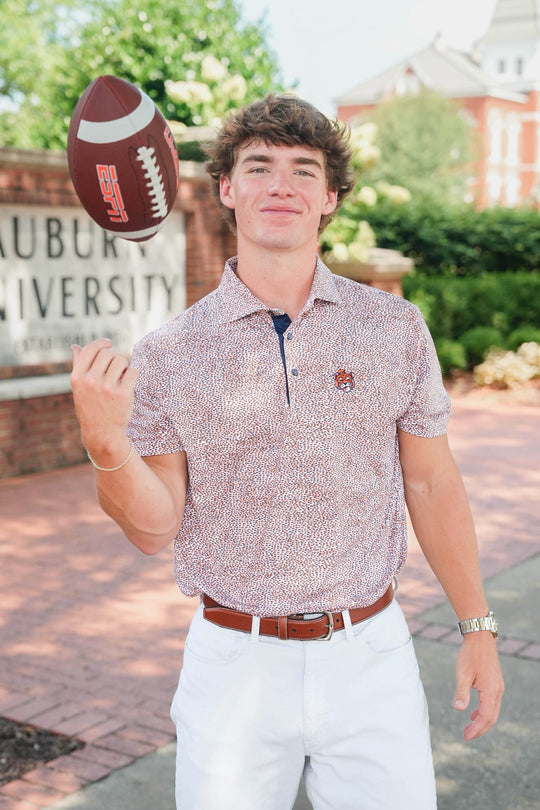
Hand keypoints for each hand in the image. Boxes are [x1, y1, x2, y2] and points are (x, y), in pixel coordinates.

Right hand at [70, 338, 138, 460]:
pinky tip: (128, 383)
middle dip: (114, 358)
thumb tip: (75, 346)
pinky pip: (132, 371)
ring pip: (121, 360)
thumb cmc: (91, 408)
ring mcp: (107, 387)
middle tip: (115, 369)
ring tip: (120, 377)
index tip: (109, 343)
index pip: (91, 349)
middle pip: (108, 353)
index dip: (102, 343)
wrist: (102, 433)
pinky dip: (132, 375)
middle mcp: (90, 381)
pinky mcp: (123, 394)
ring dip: (124, 366)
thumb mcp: (79, 388)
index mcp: (77, 377)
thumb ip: (78, 366)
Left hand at [453, 632, 503, 740]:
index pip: (485, 717)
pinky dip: (484, 711)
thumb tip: (458, 709)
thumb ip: (461, 692)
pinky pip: (492, 703)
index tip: (465, 736)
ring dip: (482, 721)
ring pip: (493, 711)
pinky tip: (473, 712)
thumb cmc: (470, 655)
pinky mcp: (495, 682)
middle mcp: (497, 691)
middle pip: (491, 717)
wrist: (479, 638)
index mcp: (490, 691)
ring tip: (469, 727)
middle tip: (466, 735)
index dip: (476, 729)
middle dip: (480, 729)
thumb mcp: (462, 673)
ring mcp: (498, 687)